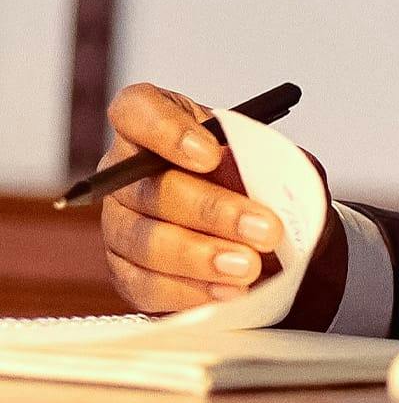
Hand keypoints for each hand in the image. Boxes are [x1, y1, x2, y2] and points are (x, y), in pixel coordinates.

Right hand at [97, 83, 287, 312]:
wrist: (252, 218)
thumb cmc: (251, 173)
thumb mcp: (264, 153)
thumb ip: (264, 160)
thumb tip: (275, 186)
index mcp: (153, 122)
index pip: (137, 111)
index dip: (166, 131)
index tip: (212, 154)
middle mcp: (125, 171)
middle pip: (150, 188)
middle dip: (212, 211)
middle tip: (264, 230)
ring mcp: (119, 222)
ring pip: (146, 241)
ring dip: (202, 256)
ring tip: (249, 267)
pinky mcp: (124, 270)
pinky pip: (146, 285)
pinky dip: (191, 291)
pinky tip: (227, 291)